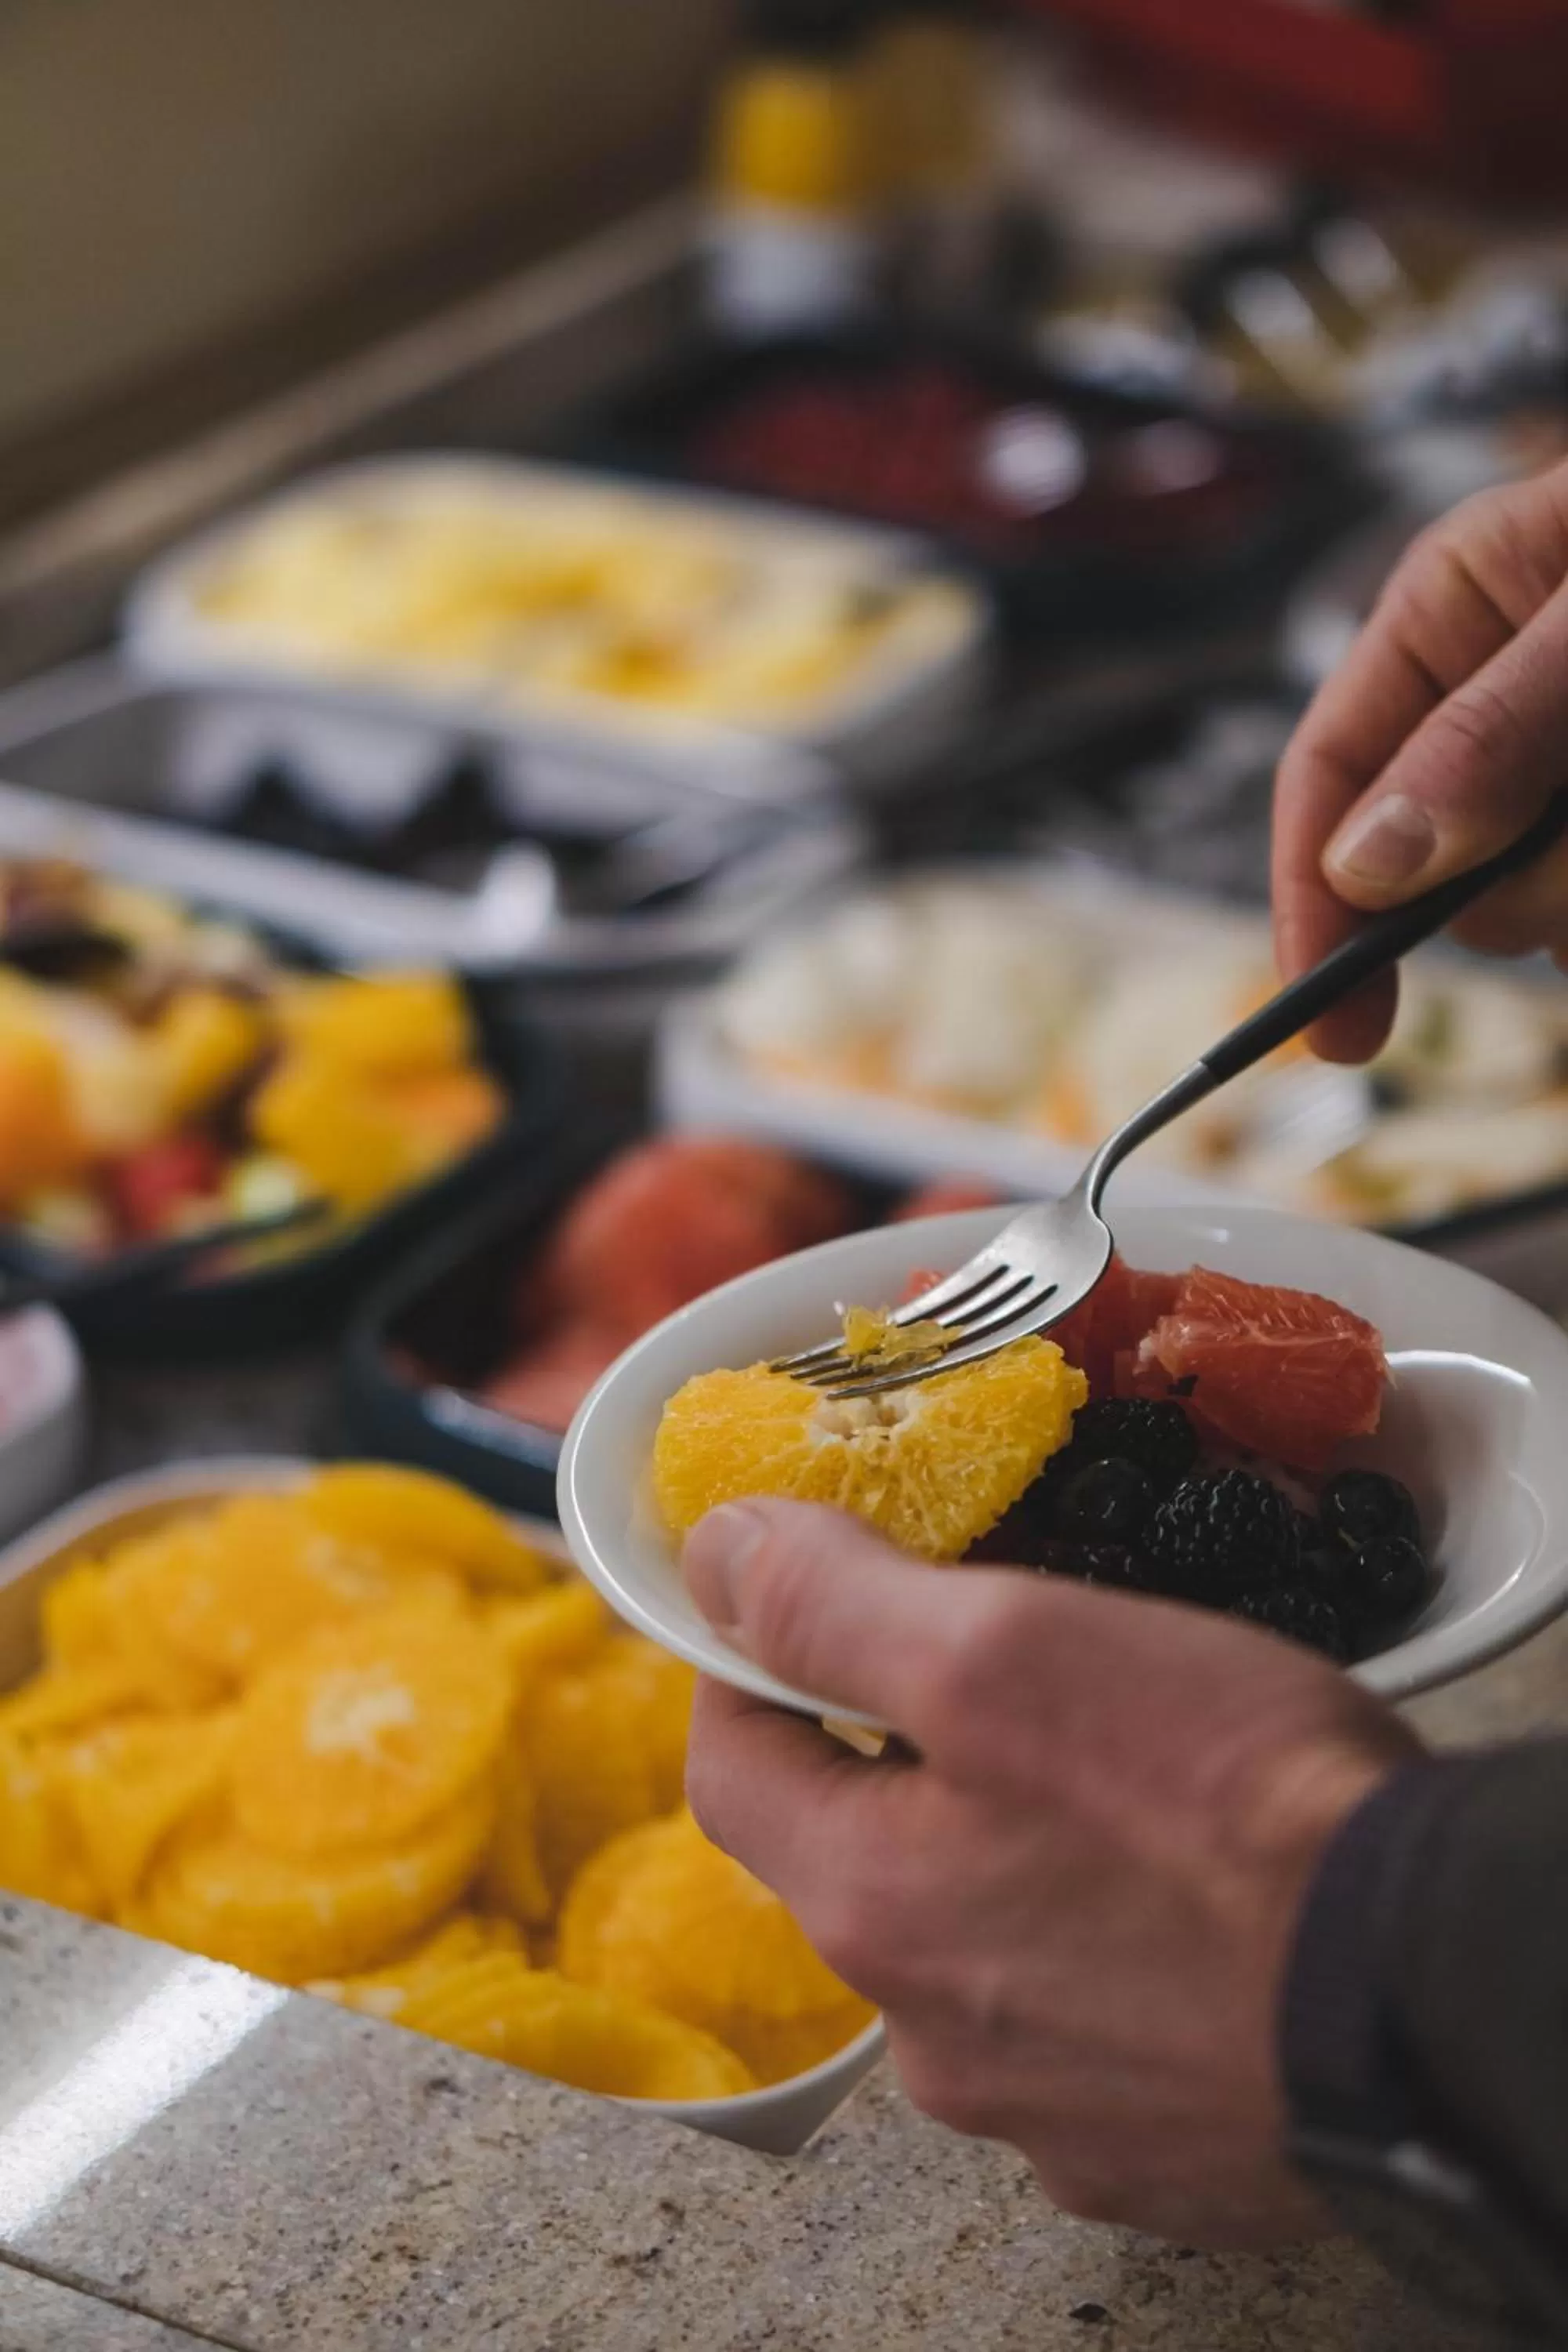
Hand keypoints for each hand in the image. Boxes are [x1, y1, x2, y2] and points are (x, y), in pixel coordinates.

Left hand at [683, 1499, 1420, 2248]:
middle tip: (997, 1672)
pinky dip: (1108, 1950)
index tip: (794, 1600)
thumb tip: (718, 1557)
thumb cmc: (1227, 1814)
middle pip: (859, 1859)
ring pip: (978, 1943)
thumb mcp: (1010, 1651)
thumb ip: (837, 1607)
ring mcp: (1044, 2108)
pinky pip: (1085, 2024)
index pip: (732, 1766)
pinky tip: (1187, 1899)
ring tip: (1121, 1779)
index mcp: (872, 1906)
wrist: (1426, 1997)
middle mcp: (931, 2035)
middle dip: (901, 1758)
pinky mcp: (1150, 2147)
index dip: (750, 1665)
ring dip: (1013, 1856)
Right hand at [1274, 458, 1567, 1060]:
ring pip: (1534, 904)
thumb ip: (1494, 731)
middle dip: (1513, 886)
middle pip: (1433, 862)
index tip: (1336, 1020)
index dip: (1314, 897)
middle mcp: (1496, 695)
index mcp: (1455, 611)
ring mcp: (1561, 768)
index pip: (1330, 769)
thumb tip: (1373, 860)